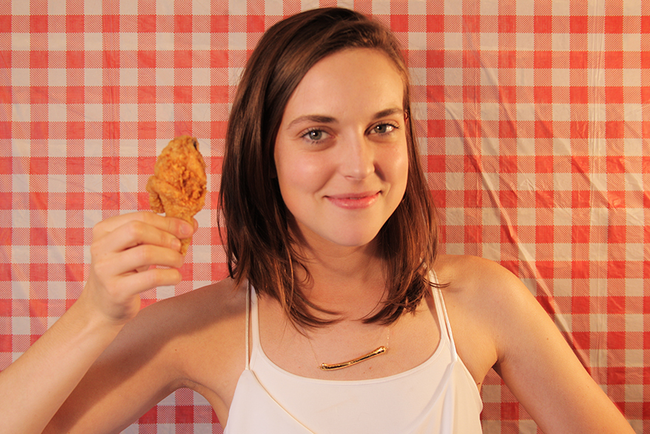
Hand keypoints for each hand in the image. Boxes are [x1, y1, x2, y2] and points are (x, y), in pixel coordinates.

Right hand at [80, 211, 194, 325]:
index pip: (141, 217)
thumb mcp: (137, 248)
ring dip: (171, 257)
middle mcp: (100, 247)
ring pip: (146, 253)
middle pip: (138, 230)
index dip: (168, 222)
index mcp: (104, 230)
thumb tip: (191, 224)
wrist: (104, 306)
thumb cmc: (126, 271)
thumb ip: (160, 233)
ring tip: (178, 262)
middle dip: (166, 237)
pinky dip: (170, 275)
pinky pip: (151, 278)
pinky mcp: (116, 290)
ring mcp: (105, 270)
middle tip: (179, 248)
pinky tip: (175, 277)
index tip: (188, 229)